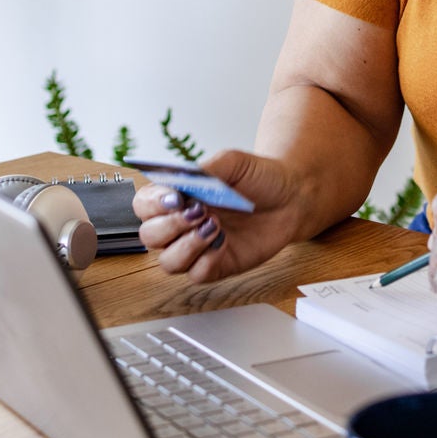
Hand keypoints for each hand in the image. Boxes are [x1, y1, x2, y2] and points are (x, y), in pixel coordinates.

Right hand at [132, 150, 302, 283]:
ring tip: (213, 226)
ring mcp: (197, 247)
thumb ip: (209, 167)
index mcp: (178, 195)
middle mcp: (181, 224)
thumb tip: (187, 176)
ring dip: (186, 246)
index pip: (144, 204)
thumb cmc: (259, 178)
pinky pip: (197, 275)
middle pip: (149, 237)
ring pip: (168, 262)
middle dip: (169, 226)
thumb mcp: (234, 162)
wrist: (292, 198)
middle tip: (198, 212)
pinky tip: (224, 242)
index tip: (175, 197)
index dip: (153, 203)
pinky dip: (207, 261)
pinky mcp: (216, 266)